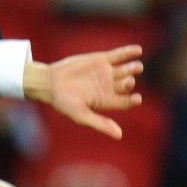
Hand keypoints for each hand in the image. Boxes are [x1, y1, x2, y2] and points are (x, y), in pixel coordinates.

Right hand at [27, 45, 143, 138]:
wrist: (49, 83)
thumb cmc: (63, 102)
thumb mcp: (80, 115)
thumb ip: (100, 123)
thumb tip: (119, 136)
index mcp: (106, 101)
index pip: (125, 102)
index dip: (132, 100)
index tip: (137, 99)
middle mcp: (109, 87)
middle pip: (126, 84)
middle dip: (129, 83)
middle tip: (128, 81)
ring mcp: (106, 73)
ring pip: (125, 70)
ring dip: (132, 68)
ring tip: (137, 67)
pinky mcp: (101, 60)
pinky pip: (119, 55)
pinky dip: (128, 52)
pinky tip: (138, 50)